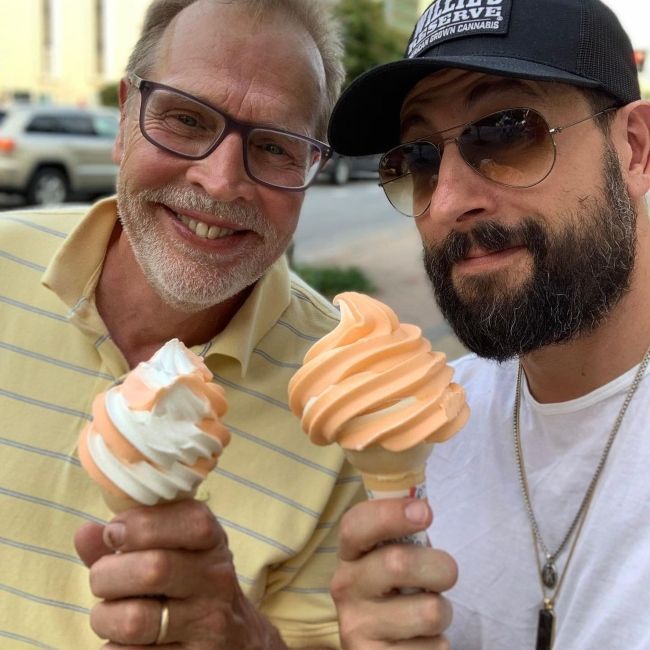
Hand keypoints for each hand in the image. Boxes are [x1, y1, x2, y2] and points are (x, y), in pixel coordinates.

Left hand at [74, 500, 286, 648]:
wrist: (237, 642)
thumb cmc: (189, 586)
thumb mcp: (174, 552)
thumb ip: (129, 541)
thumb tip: (85, 533)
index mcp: (213, 544)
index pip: (191, 521)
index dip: (142, 523)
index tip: (115, 533)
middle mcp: (216, 581)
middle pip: (154, 569)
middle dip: (108, 574)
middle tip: (102, 579)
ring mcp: (208, 626)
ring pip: (135, 620)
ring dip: (104, 617)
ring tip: (109, 614)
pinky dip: (112, 649)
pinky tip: (123, 642)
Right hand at [330, 498, 456, 649]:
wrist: (382, 647)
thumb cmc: (397, 590)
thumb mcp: (392, 557)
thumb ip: (403, 533)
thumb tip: (421, 504)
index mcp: (349, 555)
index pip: (356, 525)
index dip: (390, 514)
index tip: (425, 512)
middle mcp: (345, 588)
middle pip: (399, 563)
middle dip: (440, 566)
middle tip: (445, 574)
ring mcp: (357, 628)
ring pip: (428, 610)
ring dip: (443, 610)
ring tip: (426, 612)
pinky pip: (434, 648)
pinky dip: (438, 644)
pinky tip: (418, 641)